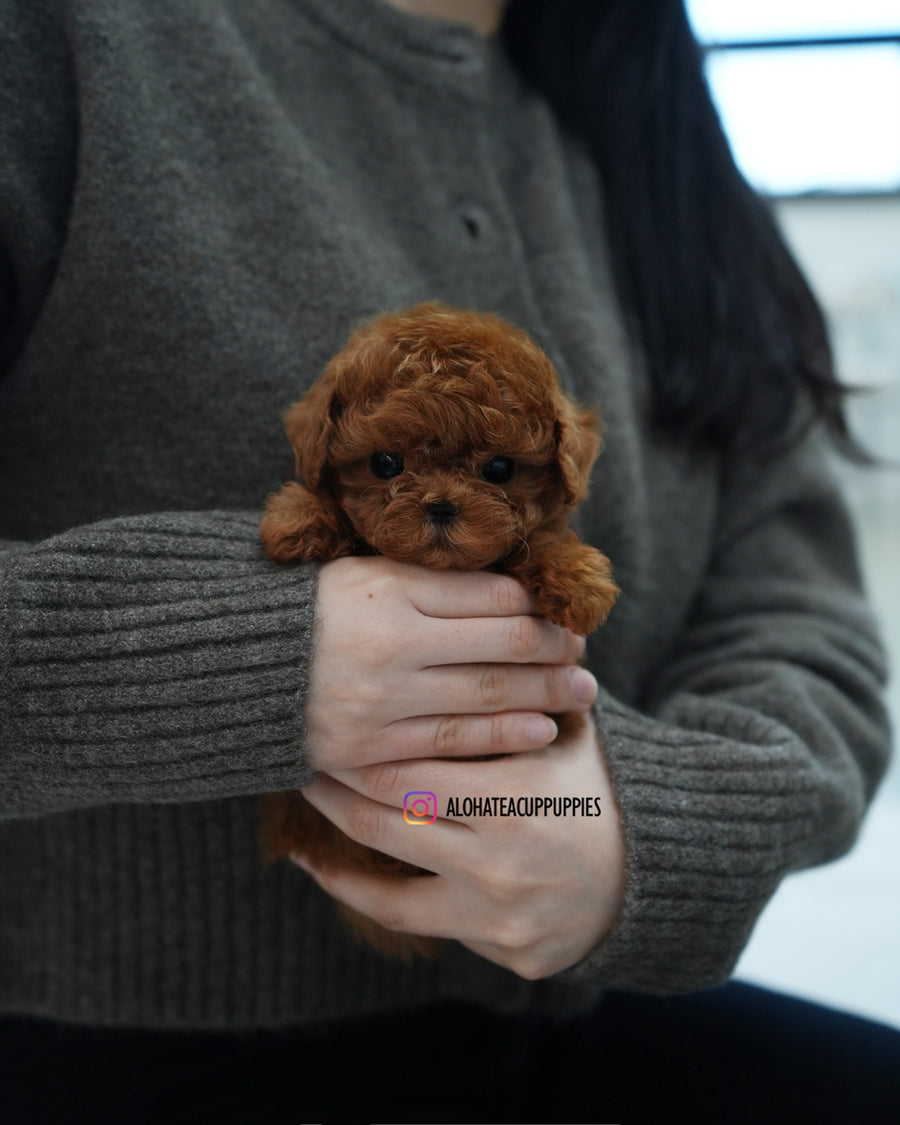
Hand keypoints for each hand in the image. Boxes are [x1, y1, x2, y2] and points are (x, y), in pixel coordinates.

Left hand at [294, 713, 624, 978]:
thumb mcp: (570, 732)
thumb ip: (526, 687)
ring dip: (333, 840)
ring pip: (386, 877)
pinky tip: (322, 870)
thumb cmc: (598, 789)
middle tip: (302, 756)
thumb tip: (499, 610)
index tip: (331, 723)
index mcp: (520, 790)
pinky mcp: (499, 948)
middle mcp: (503, 856)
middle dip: (334, 785)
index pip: (414, 762)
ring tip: (302, 810)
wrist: (653, 878)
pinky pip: (412, 919)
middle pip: (386, 814)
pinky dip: (361, 893)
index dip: (363, 743)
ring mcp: (498, 911)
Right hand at [306, 556, 597, 771]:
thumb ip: (433, 583)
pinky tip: (538, 731)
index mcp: (389, 590)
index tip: (561, 614)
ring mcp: (379, 700)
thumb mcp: (365, 574)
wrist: (230, 667)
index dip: (536, 606)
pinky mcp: (367, 748)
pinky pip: (448, 745)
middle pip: (499, 647)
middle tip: (585, 656)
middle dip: (554, 651)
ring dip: (542, 694)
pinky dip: (500, 738)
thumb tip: (511, 592)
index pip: (489, 596)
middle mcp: (389, 644)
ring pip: (483, 697)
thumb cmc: (309, 610)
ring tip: (580, 693)